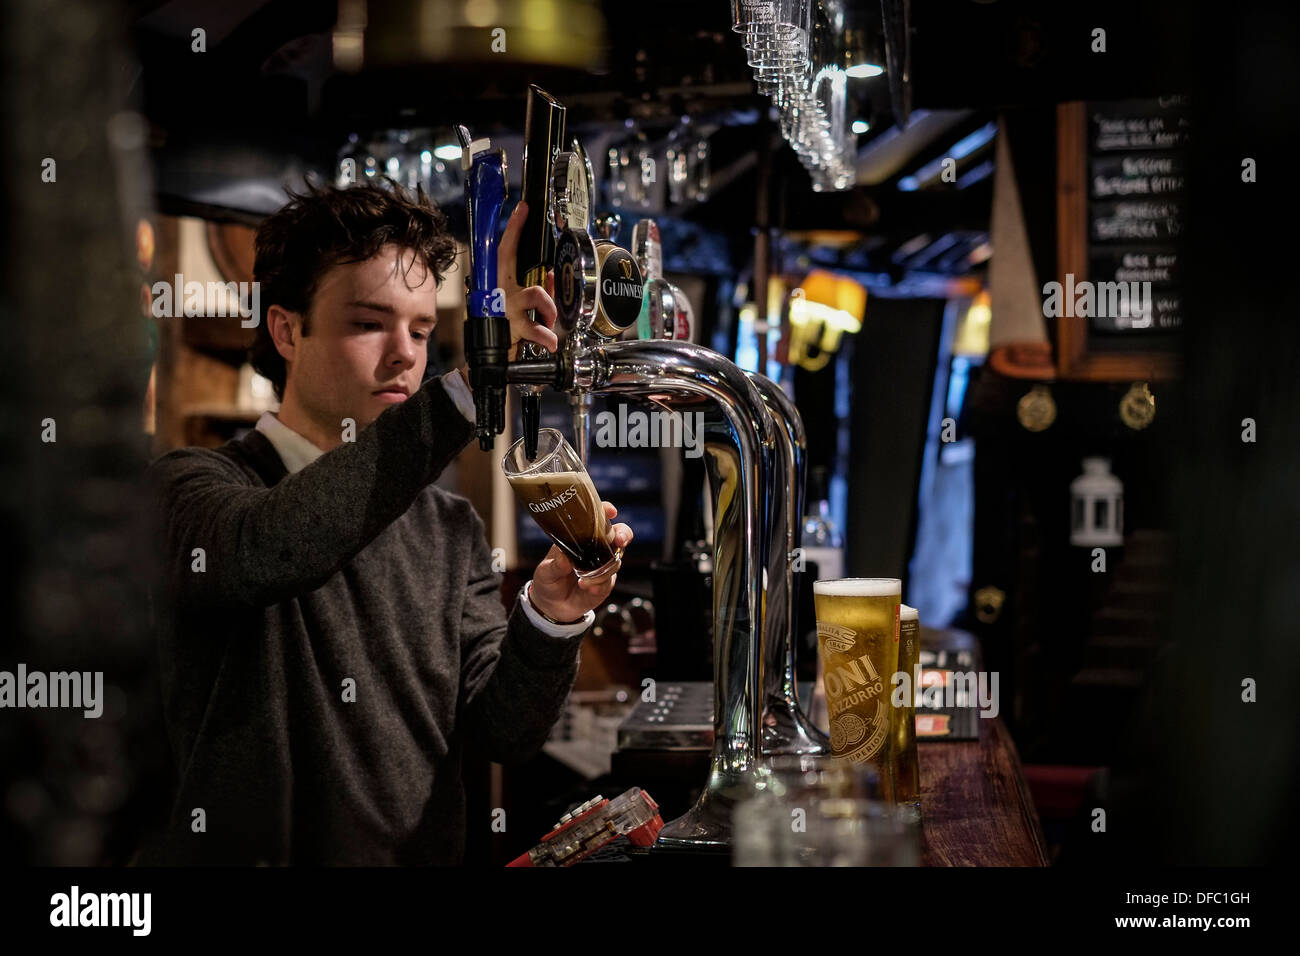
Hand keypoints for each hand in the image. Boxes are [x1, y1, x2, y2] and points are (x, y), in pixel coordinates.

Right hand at [496, 201, 558, 357]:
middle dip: (516, 235)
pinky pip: (537, 330)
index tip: (523, 208)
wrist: (488, 362)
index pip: (504, 250)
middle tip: (533, 240)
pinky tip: (551, 342)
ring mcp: (504, 308)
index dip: (513, 228)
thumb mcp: (521, 306)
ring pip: (536, 293)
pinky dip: (548, 338)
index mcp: (500, 284)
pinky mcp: (511, 329)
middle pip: (508, 257)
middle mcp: (499, 291)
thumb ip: (540, 289)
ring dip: (550, 309)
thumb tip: (553, 275)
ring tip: (550, 323)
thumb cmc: (505, 331)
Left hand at [529, 502, 633, 622]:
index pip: (596, 519)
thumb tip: (564, 558)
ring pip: (617, 559)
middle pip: (618, 534)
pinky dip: (599, 585)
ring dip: (604, 570)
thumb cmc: (548, 580)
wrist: (552, 606)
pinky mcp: (605, 583)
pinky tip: (587, 588)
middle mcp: (595, 548)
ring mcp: (602, 565)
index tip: (611, 511)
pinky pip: (609, 581)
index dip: (605, 511)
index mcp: (580, 537)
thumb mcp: (546, 571)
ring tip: (584, 581)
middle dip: (623, 534)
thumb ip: (555, 564)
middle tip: (619, 541)